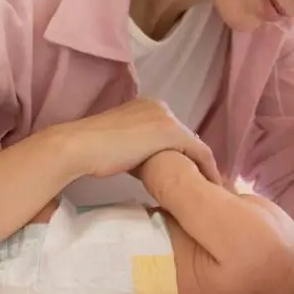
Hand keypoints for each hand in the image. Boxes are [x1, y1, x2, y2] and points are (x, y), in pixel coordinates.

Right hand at [46, 98, 220, 185]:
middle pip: (185, 137)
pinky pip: (200, 152)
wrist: (81, 146)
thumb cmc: (93, 150)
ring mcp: (166, 117)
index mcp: (146, 106)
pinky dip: (207, 169)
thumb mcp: (120, 145)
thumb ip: (136, 148)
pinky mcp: (171, 132)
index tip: (186, 173)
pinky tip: (211, 185)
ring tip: (208, 186)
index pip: (171, 132)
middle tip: (202, 182)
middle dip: (194, 160)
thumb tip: (146, 163)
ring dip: (203, 166)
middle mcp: (160, 106)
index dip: (181, 154)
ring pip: (195, 145)